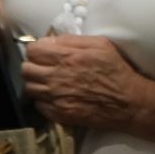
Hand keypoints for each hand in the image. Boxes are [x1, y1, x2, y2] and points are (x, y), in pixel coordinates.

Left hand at [22, 35, 147, 132]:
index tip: (45, 52)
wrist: (128, 102)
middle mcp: (56, 78)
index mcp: (66, 58)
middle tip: (45, 67)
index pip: (32, 51)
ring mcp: (56, 98)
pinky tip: (57, 96)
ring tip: (50, 82)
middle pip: (25, 69)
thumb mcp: (100, 44)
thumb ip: (71, 39)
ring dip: (37, 83)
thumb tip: (49, 40)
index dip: (37, 49)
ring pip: (29, 88)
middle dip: (33, 65)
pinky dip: (44, 100)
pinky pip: (38, 105)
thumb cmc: (116, 70)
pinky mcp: (59, 114)